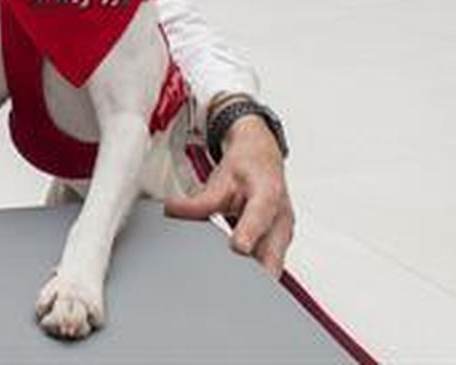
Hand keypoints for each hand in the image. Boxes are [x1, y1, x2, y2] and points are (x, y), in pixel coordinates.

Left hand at [164, 118, 293, 276]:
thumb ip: (200, 200)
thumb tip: (173, 209)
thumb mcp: (221, 178)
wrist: (263, 159)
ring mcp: (282, 235)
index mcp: (269, 193)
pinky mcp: (277, 247)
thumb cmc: (248, 167)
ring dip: (254, 282)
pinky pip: (267, 267)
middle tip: (231, 290)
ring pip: (272, 266)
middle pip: (274, 253)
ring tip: (230, 296)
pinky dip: (253, 279)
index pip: (261, 214)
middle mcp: (281, 218)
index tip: (239, 247)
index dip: (250, 232)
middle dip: (255, 275)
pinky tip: (234, 289)